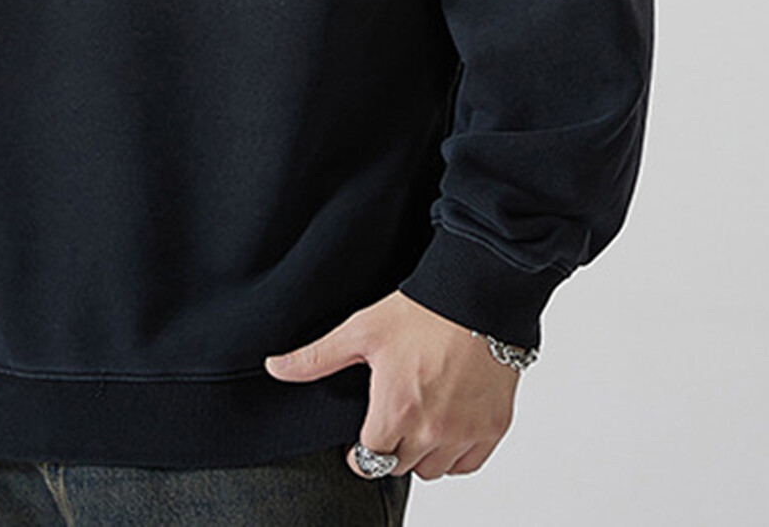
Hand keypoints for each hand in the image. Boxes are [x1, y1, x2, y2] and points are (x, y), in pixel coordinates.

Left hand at [263, 290, 518, 480]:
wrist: (476, 299)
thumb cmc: (421, 312)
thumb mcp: (361, 330)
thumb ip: (316, 357)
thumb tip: (275, 368)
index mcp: (396, 411)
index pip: (368, 459)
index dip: (360, 447)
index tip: (362, 433)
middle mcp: (432, 431)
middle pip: (399, 465)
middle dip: (389, 447)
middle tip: (389, 418)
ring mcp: (465, 433)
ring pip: (433, 469)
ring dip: (421, 453)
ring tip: (416, 419)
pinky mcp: (493, 428)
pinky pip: (467, 464)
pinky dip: (455, 452)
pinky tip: (445, 424)